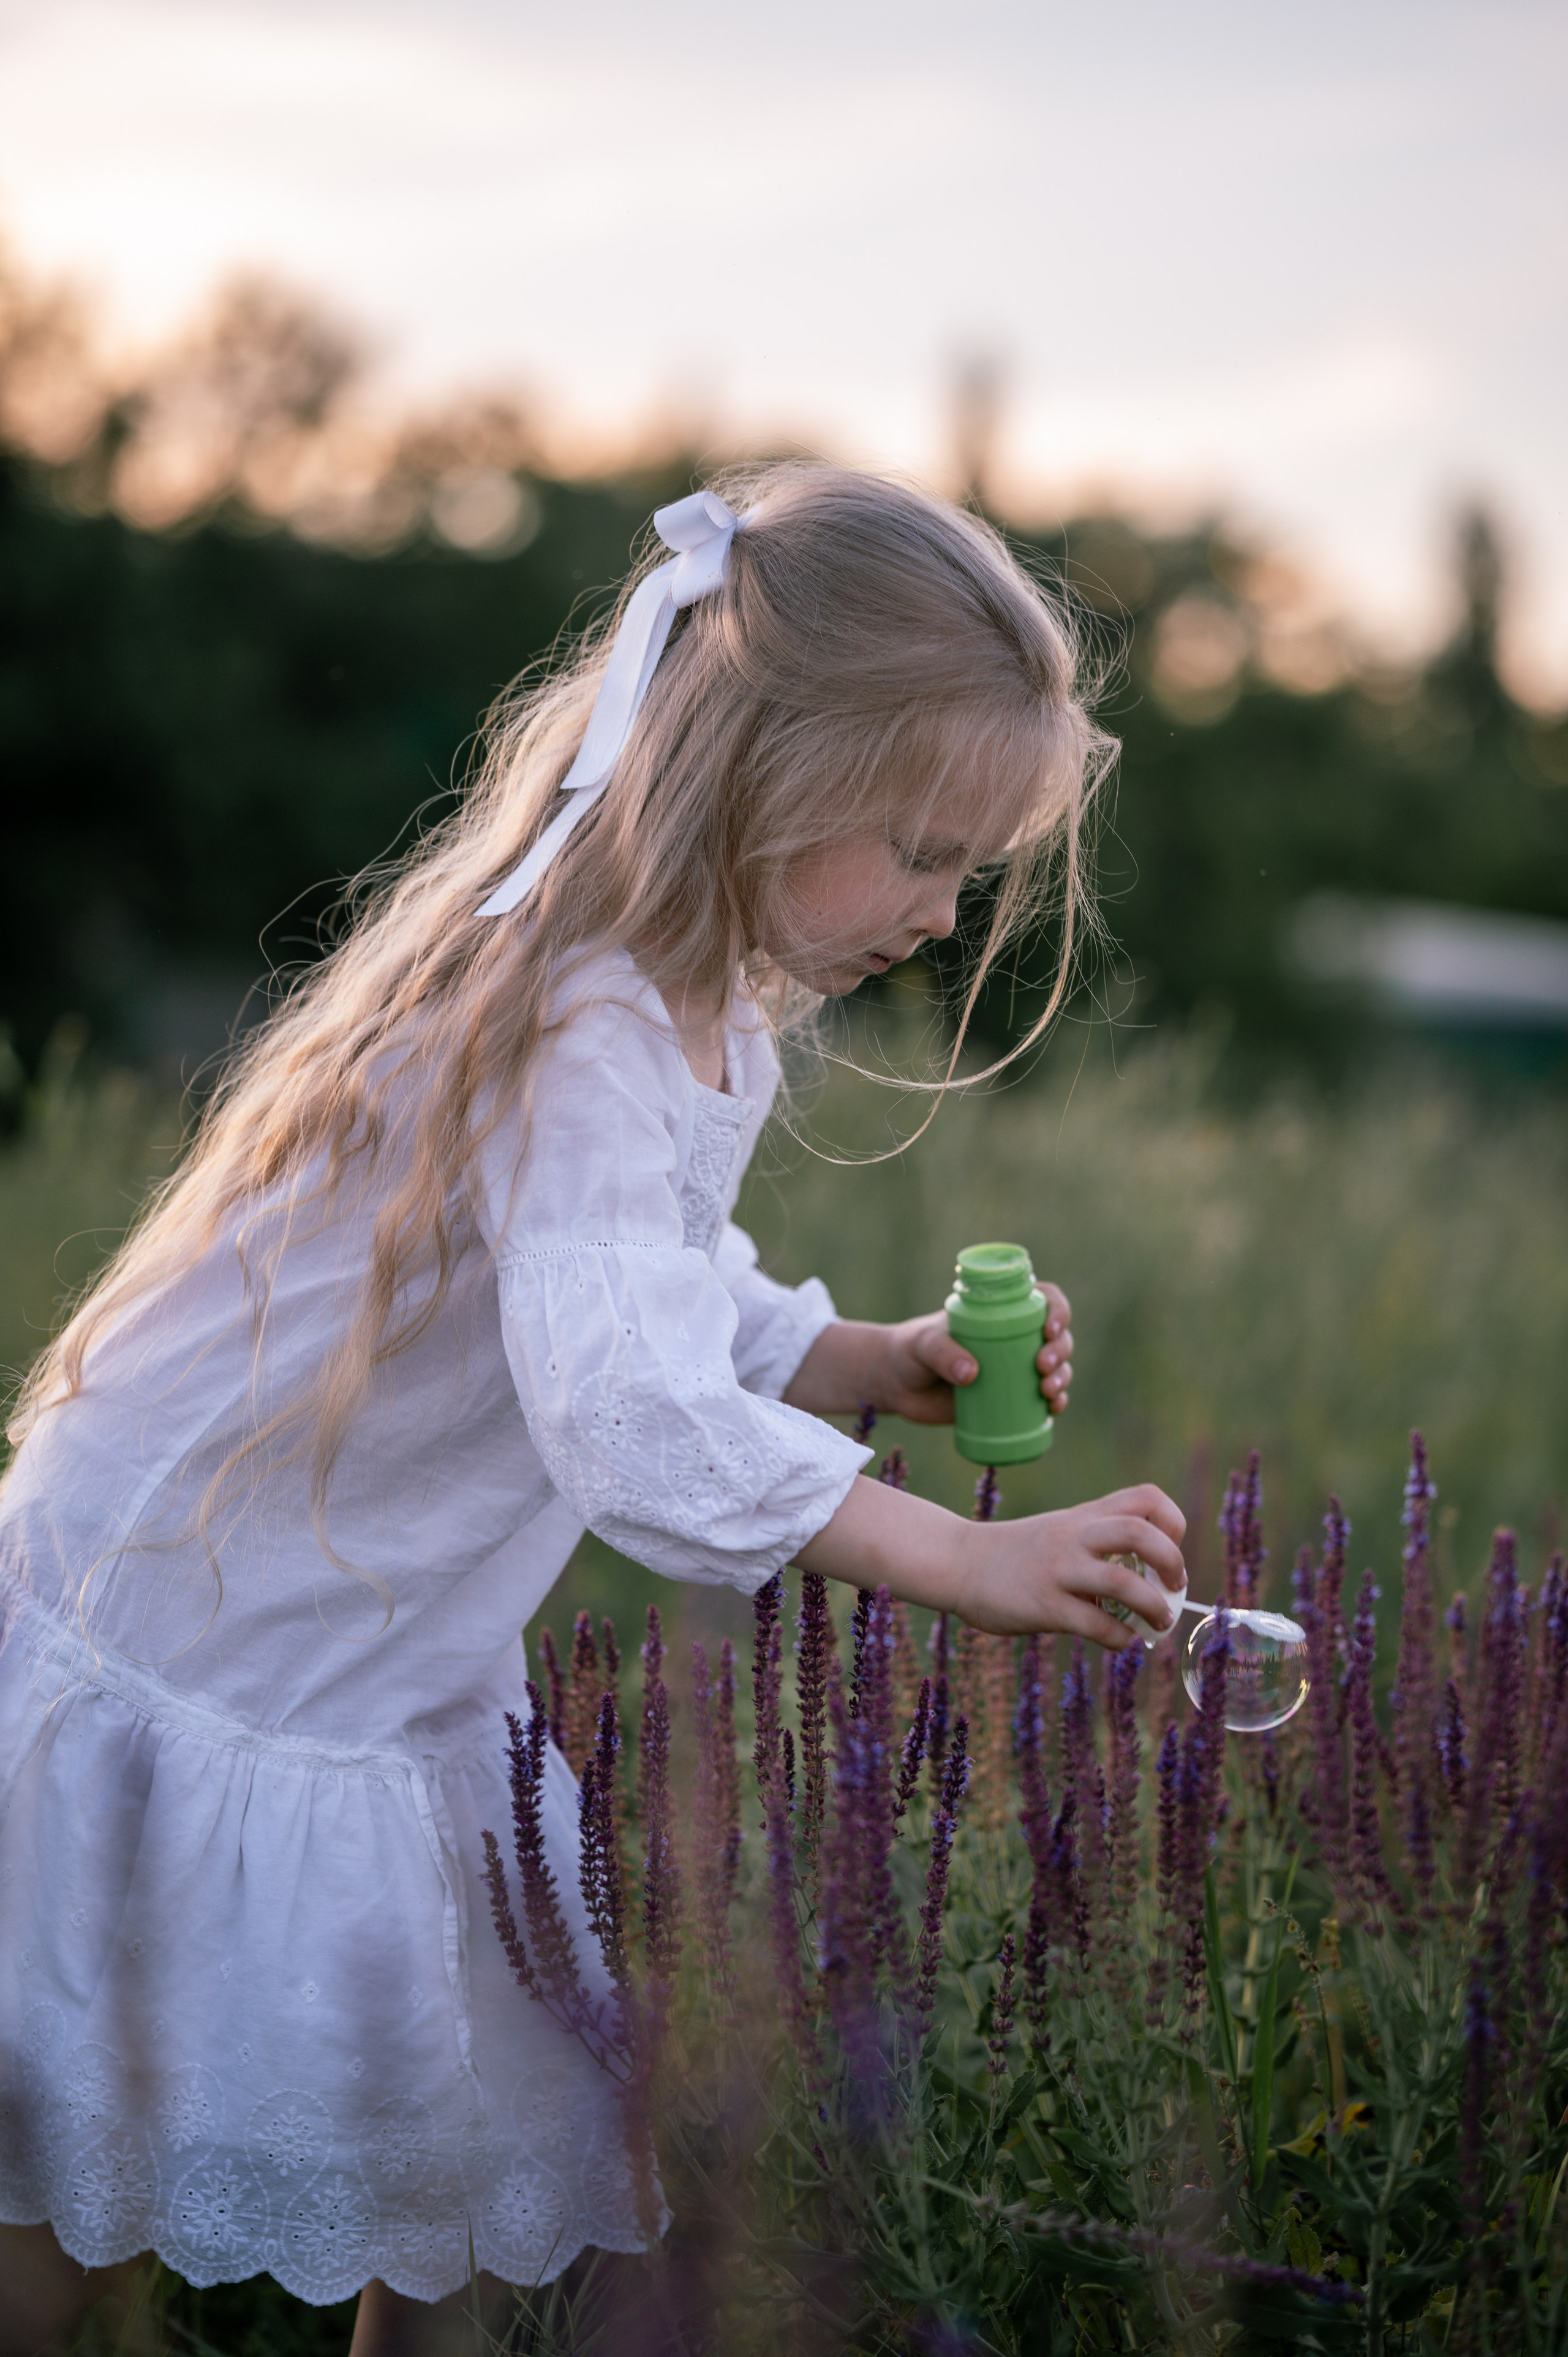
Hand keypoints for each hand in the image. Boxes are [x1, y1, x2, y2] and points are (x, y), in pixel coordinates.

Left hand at [856, 1285, 1074, 1424]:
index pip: (1042, 1299)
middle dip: (1060, 1350)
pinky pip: (1043, 1398)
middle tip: (1043, 1366)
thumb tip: (971, 1375)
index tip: (1050, 1328)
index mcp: (999, 1312)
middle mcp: (1013, 1337)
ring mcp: (1014, 1368)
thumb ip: (943, 1353)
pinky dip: (1056, 1402)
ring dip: (1062, 1377)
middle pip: (1056, 1337)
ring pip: (1055, 1368)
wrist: (896, 1385)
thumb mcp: (923, 1345)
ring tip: (1047, 1391)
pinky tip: (1054, 1409)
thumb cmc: (910, 1351)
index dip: (1057, 1309)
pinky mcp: (1009, 1398)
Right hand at [952, 1483, 1186, 1646]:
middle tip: (1175, 1586)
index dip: (1172, 1523)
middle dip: (1172, 1562)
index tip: (1169, 1549)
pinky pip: (1097, 1624)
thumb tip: (1149, 1583)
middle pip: (1141, 1533)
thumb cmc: (1016, 1553)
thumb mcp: (1060, 1531)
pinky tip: (1120, 1640)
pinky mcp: (1043, 1606)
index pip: (1146, 1498)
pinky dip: (1121, 1637)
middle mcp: (1074, 1537)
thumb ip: (1098, 1544)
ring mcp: (1058, 1570)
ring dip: (1155, 1608)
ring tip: (1159, 1622)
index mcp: (1083, 1516)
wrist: (958, 1562)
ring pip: (1123, 1583)